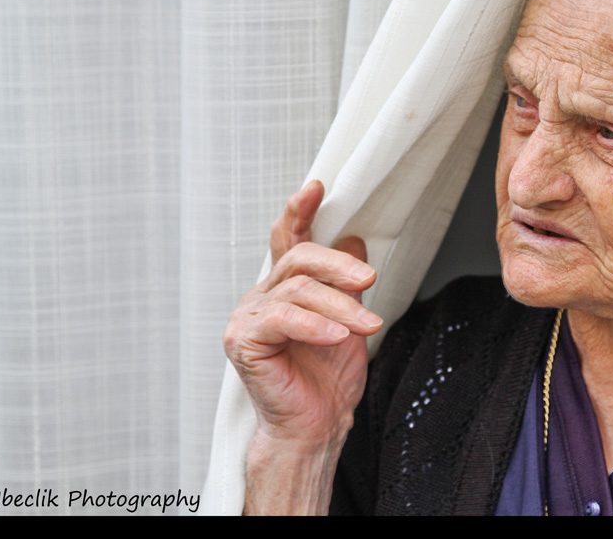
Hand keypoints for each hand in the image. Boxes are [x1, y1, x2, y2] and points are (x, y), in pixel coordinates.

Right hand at [224, 180, 381, 445]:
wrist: (316, 425)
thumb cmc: (326, 379)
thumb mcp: (349, 319)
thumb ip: (347, 282)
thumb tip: (356, 240)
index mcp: (282, 288)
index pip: (287, 239)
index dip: (300, 211)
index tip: (317, 188)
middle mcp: (261, 297)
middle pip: (299, 258)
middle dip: (338, 266)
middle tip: (369, 277)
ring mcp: (247, 317)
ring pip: (298, 291)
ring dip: (341, 306)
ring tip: (369, 325)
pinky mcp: (243, 341)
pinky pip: (283, 320)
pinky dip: (316, 326)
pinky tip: (340, 337)